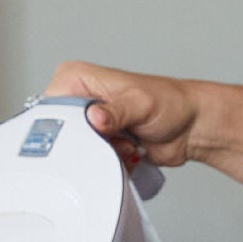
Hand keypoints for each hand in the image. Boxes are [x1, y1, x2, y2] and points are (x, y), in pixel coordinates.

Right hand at [43, 60, 202, 171]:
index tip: (91, 134)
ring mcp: (87, 123)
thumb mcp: (140, 104)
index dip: (68, 126)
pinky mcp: (99, 142)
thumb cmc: (171, 103)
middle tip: (117, 139)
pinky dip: (111, 163)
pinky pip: (92, 161)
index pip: (50, 107)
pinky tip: (130, 152)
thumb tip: (95, 117)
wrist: (192, 127)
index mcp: (76, 78)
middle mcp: (77, 99)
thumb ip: (116, 112)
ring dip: (104, 155)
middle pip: (62, 133)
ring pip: (78, 151)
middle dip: (89, 144)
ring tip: (128, 143)